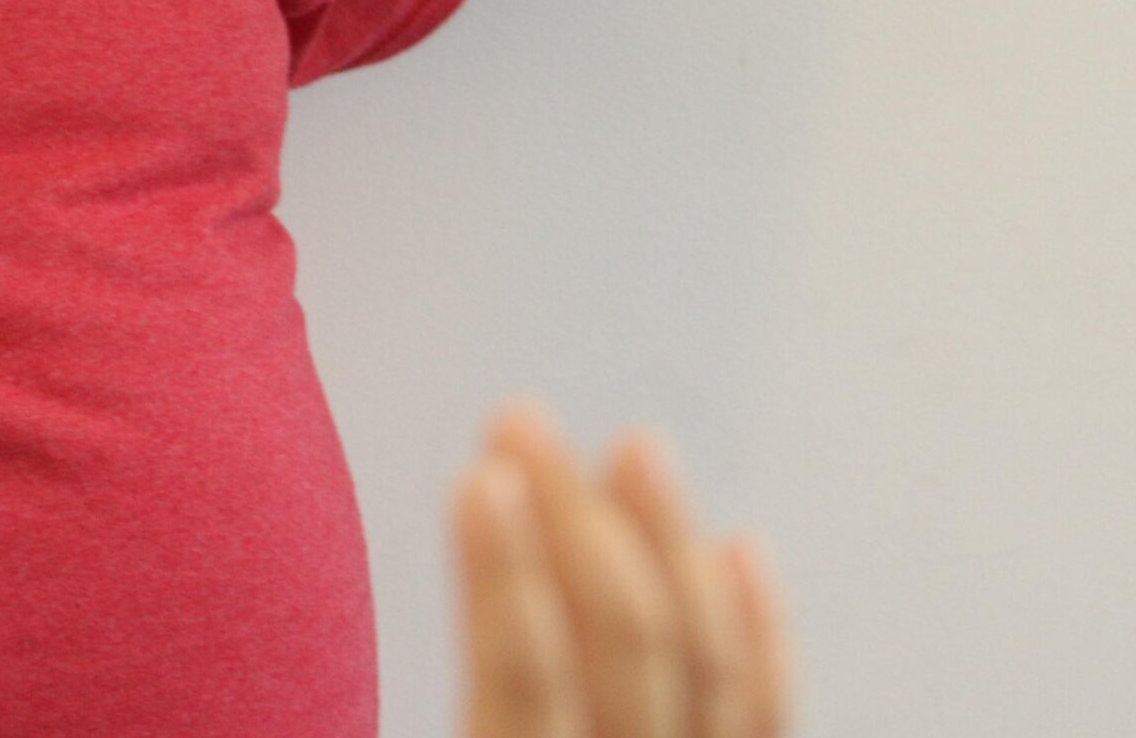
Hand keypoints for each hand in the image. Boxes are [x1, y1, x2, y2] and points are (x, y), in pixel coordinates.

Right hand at [455, 404, 790, 737]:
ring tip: (634, 447)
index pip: (522, 684)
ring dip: (669, 543)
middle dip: (575, 522)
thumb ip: (453, 715)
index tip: (483, 481)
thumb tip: (370, 640)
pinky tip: (738, 554)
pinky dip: (757, 630)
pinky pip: (765, 711)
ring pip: (707, 662)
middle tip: (523, 427)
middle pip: (623, 647)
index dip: (503, 577)